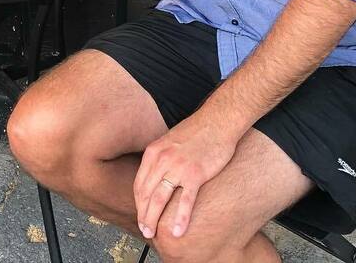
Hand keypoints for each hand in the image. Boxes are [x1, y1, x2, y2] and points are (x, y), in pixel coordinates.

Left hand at [134, 112, 240, 240]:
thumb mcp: (169, 142)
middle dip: (143, 215)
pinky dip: (180, 219)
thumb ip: (161, 159)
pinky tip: (178, 232)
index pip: (139, 183)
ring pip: (160, 199)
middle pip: (146, 194)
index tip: (141, 216)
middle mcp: (161, 160)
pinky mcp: (195, 174)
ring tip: (152, 234)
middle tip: (144, 231)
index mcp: (153, 152)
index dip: (139, 203)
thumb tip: (157, 177)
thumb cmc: (196, 132)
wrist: (217, 121)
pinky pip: (185, 201)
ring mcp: (178, 167)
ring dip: (154, 219)